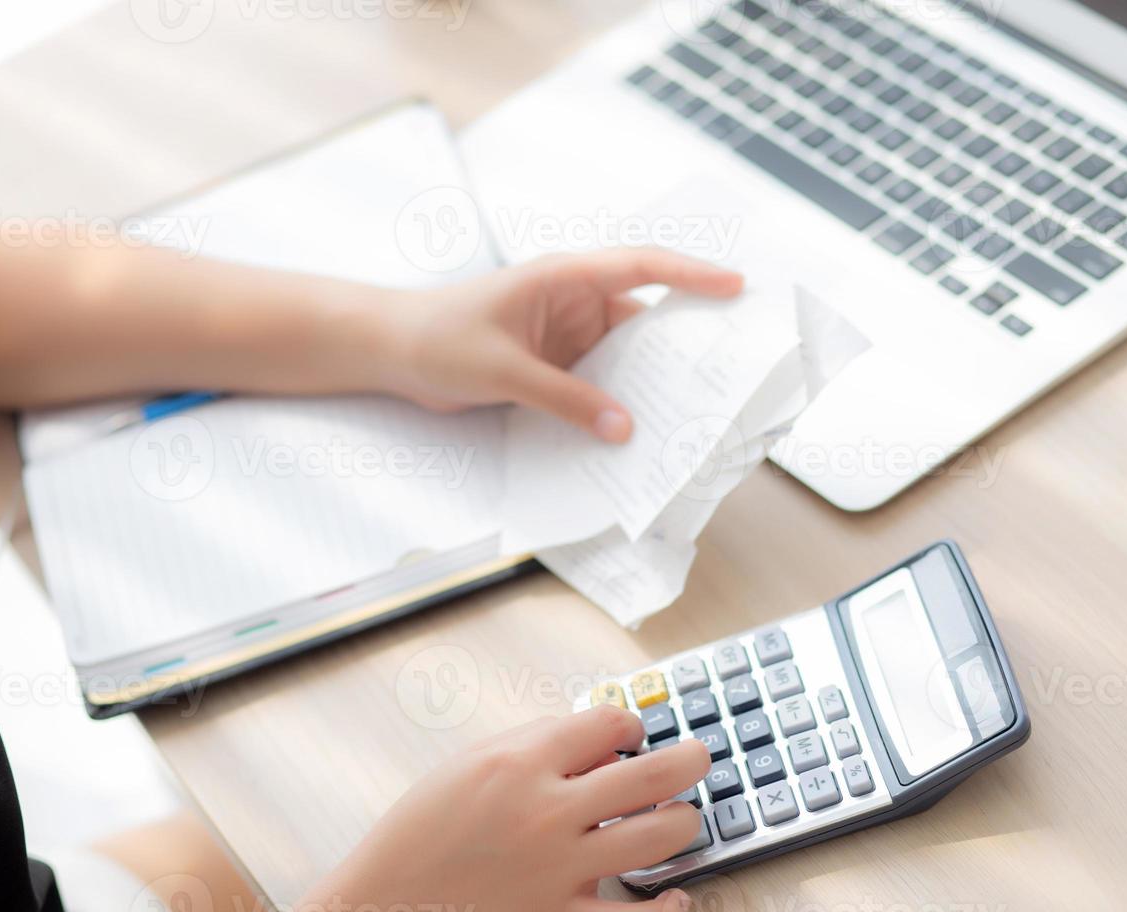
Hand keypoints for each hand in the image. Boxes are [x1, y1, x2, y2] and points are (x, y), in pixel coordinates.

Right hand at [233, 706, 712, 911]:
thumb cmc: (414, 835)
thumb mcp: (465, 766)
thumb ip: (529, 746)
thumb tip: (592, 740)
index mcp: (521, 760)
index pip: (609, 724)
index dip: (631, 726)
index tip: (632, 736)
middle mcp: (548, 809)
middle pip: (652, 773)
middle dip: (691, 760)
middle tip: (701, 757)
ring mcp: (558, 868)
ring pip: (660, 836)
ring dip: (686, 824)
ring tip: (684, 821)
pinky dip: (669, 911)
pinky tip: (677, 898)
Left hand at [386, 249, 742, 442]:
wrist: (391, 351)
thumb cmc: (438, 337)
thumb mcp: (504, 369)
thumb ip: (565, 398)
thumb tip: (623, 428)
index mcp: (564, 278)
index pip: (640, 268)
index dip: (691, 276)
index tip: (734, 288)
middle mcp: (572, 302)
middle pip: (642, 319)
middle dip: (681, 343)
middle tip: (728, 370)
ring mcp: (565, 336)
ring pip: (623, 357)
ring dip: (648, 382)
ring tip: (691, 411)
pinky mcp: (554, 366)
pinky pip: (598, 383)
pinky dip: (616, 403)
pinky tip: (636, 430)